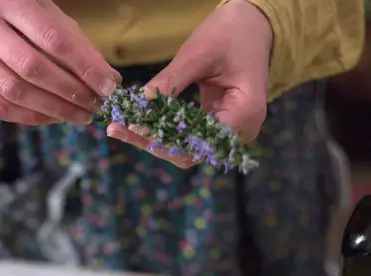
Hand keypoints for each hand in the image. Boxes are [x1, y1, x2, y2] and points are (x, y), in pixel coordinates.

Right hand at [0, 0, 120, 124]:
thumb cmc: (31, 24)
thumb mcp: (58, 25)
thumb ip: (83, 52)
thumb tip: (110, 83)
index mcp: (12, 0)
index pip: (53, 39)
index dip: (84, 67)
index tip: (107, 88)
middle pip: (32, 68)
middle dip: (69, 93)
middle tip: (93, 107)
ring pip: (14, 92)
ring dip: (53, 110)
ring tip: (79, 115)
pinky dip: (31, 117)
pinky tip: (53, 118)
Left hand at [107, 0, 272, 167]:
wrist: (252, 27)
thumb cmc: (231, 34)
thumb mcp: (198, 53)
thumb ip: (170, 81)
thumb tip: (139, 103)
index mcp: (246, 112)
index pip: (199, 142)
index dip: (164, 139)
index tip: (134, 127)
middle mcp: (242, 131)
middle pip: (190, 153)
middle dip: (152, 143)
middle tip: (117, 129)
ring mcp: (230, 133)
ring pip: (186, 151)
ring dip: (153, 141)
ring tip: (121, 128)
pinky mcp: (217, 129)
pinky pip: (187, 139)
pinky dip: (163, 133)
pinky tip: (137, 125)